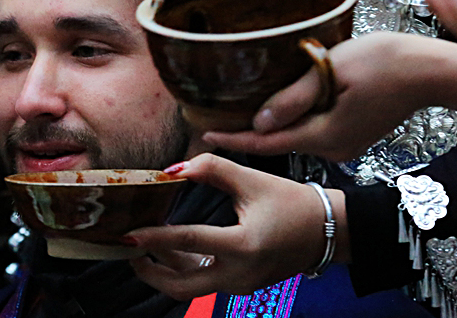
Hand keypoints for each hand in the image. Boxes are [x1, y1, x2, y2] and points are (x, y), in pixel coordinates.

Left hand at [127, 154, 346, 299]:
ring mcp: (242, 285)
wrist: (328, 231)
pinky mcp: (243, 287)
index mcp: (244, 245)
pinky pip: (205, 283)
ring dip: (164, 271)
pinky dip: (184, 270)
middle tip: (128, 251)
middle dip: (150, 271)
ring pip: (191, 288)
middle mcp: (241, 274)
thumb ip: (212, 168)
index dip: (155, 237)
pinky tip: (171, 249)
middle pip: (182, 286)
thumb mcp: (251, 179)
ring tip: (143, 248)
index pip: (189, 242)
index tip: (129, 234)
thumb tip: (174, 169)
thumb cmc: (292, 203)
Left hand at [202, 32, 456, 160]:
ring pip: (297, 134)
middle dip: (248, 132)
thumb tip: (258, 122)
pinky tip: (283, 102)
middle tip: (212, 119)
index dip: (233, 138)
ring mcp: (345, 144)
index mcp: (325, 136)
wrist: (430, 69)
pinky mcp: (353, 133)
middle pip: (280, 141)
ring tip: (239, 107)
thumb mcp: (331, 72)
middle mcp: (333, 148)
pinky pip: (315, 128)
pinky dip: (295, 118)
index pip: (267, 142)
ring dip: (272, 123)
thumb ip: (292, 99)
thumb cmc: (383, 61)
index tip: (204, 136)